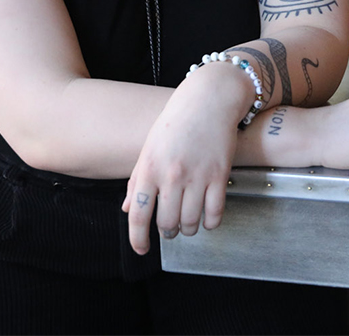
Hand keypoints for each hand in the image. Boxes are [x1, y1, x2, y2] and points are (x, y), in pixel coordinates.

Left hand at [121, 64, 250, 254]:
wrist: (209, 99)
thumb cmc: (176, 122)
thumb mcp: (149, 148)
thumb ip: (137, 180)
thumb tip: (128, 209)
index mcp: (149, 168)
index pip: (138, 214)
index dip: (138, 239)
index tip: (142, 249)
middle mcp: (172, 175)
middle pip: (167, 224)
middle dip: (168, 232)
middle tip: (170, 228)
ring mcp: (197, 176)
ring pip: (191, 222)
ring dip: (188, 229)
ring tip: (188, 222)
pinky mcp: (220, 175)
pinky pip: (215, 213)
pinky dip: (210, 223)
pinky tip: (207, 219)